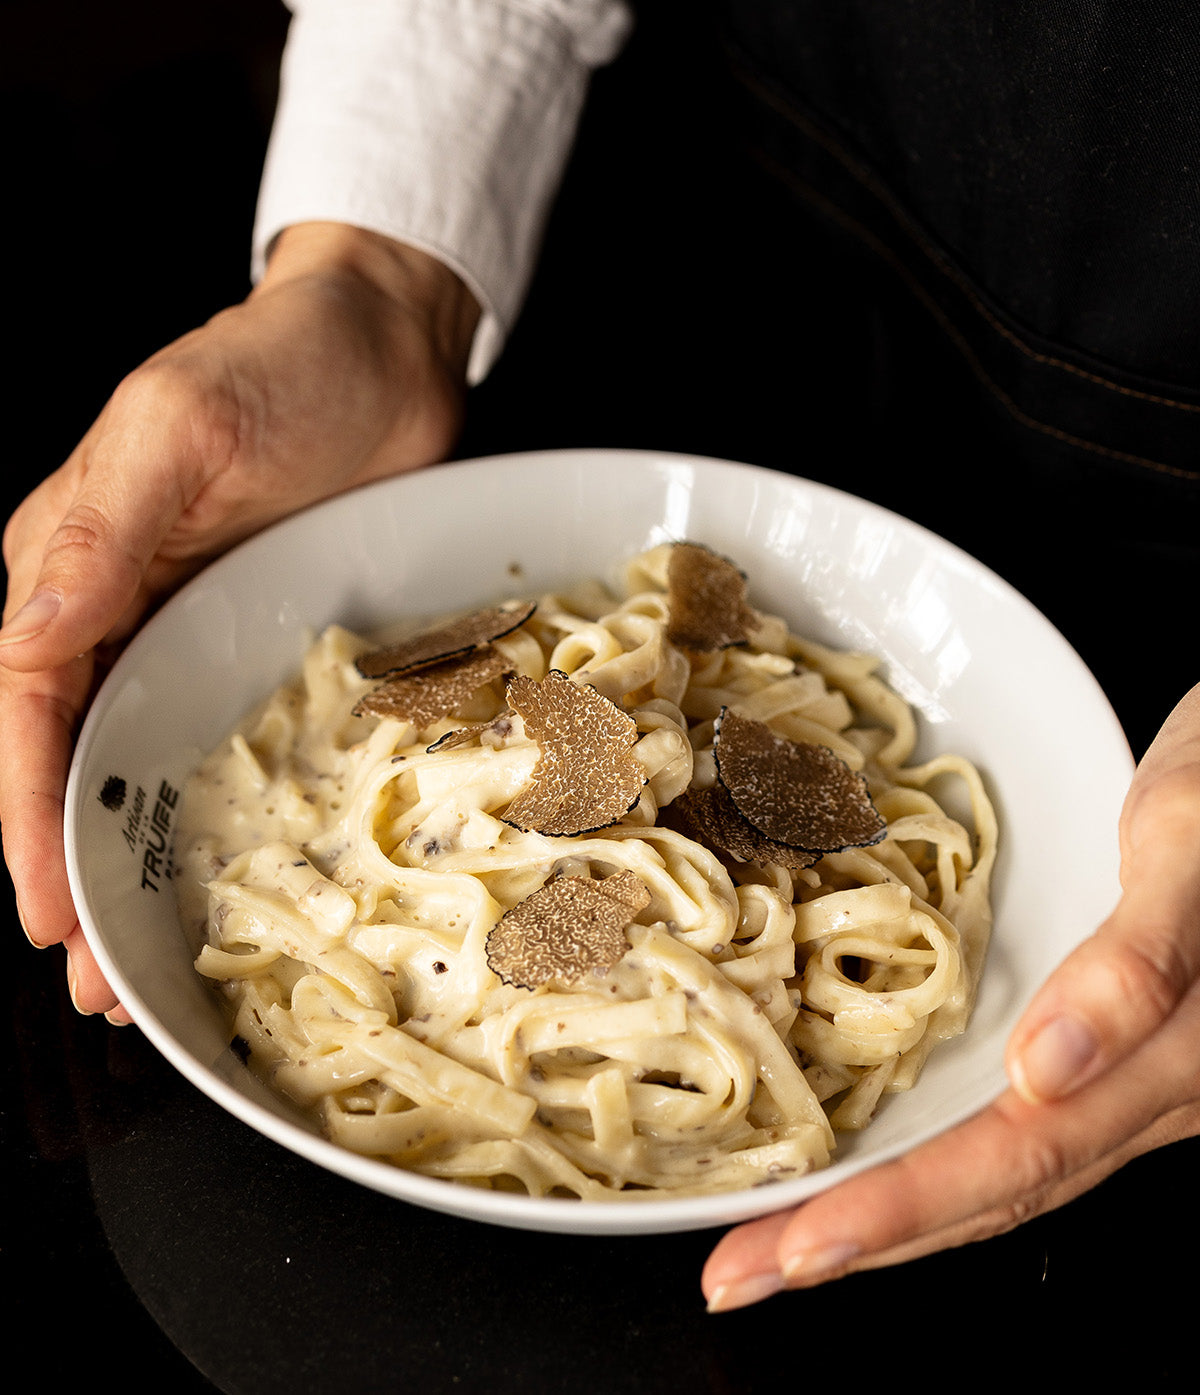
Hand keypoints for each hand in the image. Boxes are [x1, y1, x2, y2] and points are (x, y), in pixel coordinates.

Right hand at [1, 222, 478, 1019]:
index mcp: (72, 558)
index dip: (34, 814)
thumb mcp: (179, 428)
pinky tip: (230, 871)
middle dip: (82, 867)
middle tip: (95, 980)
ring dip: (144, 860)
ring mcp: (192, 627)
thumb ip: (103, 527)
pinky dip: (218, 810)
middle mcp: (118, 604)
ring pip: (149, 761)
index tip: (45, 909)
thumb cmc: (284, 365)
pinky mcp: (262, 637)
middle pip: (83, 756)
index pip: (37, 706)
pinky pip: (227, 736)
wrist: (387, 347)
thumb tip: (32, 633)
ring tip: (146, 961)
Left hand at [702, 683, 1199, 1309]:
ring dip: (881, 1207)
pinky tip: (862, 1153)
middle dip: (858, 1237)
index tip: (794, 1249)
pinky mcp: (1090, 1034)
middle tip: (745, 1273)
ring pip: (988, 1161)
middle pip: (987, 1187)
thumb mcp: (1189, 849)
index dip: (897, 1211)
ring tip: (778, 1239)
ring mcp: (1114, 1068)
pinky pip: (994, 1110)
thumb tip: (1044, 1071)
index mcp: (1170, 1064)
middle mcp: (1136, 1089)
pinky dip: (918, 1146)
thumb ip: (1139, 961)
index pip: (1013, 1161)